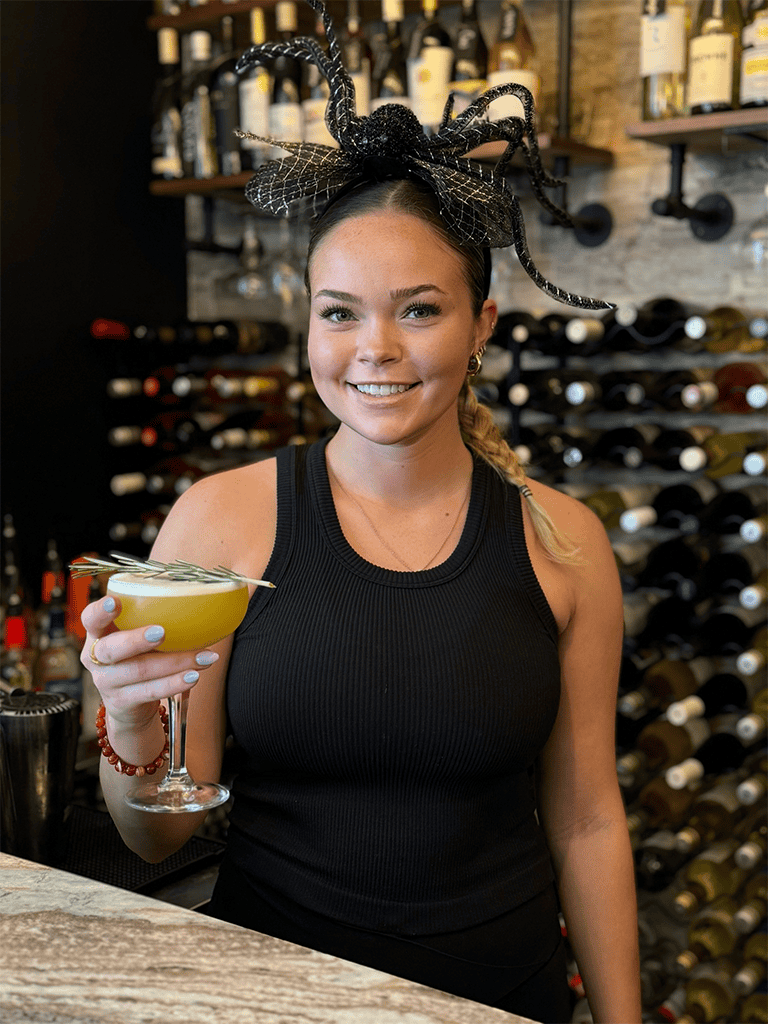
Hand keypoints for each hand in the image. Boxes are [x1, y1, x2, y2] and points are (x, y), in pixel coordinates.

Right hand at [80, 595, 219, 730]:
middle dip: (137, 640)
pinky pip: (150, 691)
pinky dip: (174, 683)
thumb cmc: (138, 658)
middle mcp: (96, 658)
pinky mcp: (121, 702)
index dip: (100, 610)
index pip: (90, 619)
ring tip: (204, 657)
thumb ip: (153, 621)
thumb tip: (201, 604)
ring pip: (139, 670)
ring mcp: (106, 682)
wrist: (130, 704)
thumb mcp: (137, 639)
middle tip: (162, 632)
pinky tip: (194, 675)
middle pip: (111, 648)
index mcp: (98, 634)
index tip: (116, 602)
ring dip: (175, 662)